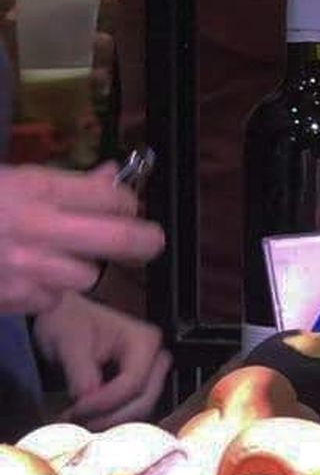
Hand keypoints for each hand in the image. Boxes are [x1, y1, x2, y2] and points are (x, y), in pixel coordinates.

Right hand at [0, 165, 163, 316]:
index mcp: (36, 191)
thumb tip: (111, 175)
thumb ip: (63, 183)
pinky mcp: (21, 299)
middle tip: (151, 241)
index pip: (110, 198)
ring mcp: (31, 268)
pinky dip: (46, 290)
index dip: (126, 202)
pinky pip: (54, 298)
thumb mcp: (9, 181)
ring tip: (50, 256)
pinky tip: (24, 275)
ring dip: (79, 269)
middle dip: (146, 240)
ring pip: (88, 276)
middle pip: (121, 239)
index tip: (127, 206)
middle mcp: (39, 229)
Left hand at [32, 293, 171, 429]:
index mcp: (144, 340)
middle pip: (143, 399)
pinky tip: (90, 417)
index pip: (134, 382)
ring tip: (80, 419)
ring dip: (111, 419)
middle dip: (110, 415)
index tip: (78, 410)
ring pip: (141, 409)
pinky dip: (112, 417)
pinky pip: (133, 409)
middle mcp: (155, 358)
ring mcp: (151, 373)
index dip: (107, 402)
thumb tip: (87, 399)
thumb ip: (81, 372)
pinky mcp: (142, 385)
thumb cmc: (68, 321)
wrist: (65, 318)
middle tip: (78, 419)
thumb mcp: (69, 341)